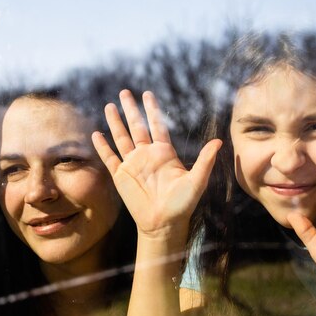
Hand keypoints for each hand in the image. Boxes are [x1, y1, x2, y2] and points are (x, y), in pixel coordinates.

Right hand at [92, 90, 221, 237]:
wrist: (164, 223)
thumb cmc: (182, 204)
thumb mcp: (197, 181)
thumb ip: (205, 160)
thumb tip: (219, 141)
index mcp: (164, 153)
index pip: (157, 125)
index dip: (152, 110)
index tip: (148, 94)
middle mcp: (147, 155)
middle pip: (137, 126)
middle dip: (131, 109)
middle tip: (125, 91)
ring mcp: (133, 165)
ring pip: (121, 138)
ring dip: (115, 123)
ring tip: (109, 106)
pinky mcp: (121, 176)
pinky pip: (110, 158)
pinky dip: (103, 147)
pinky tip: (96, 134)